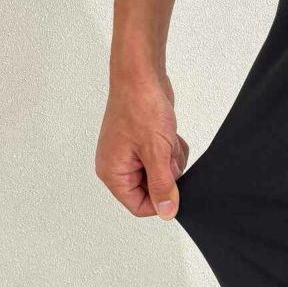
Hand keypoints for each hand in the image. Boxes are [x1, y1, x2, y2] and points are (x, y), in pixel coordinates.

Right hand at [95, 74, 188, 219]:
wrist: (141, 74)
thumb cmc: (139, 105)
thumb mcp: (156, 152)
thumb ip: (162, 186)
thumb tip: (166, 212)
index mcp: (112, 172)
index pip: (139, 206)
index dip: (160, 201)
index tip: (175, 188)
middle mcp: (118, 166)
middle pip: (152, 190)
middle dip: (167, 174)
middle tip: (166, 154)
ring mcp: (131, 154)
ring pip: (162, 174)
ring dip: (171, 160)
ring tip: (165, 140)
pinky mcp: (143, 144)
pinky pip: (164, 158)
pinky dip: (171, 149)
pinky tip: (168, 134)